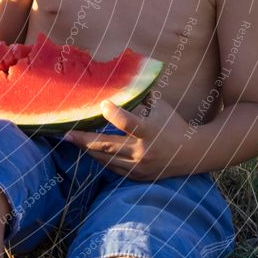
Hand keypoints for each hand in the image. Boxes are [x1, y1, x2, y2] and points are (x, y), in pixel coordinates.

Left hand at [63, 95, 191, 180]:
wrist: (192, 154)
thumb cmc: (173, 124)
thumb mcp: (160, 107)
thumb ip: (140, 97)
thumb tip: (119, 80)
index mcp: (150, 131)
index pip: (129, 123)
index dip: (115, 114)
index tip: (102, 104)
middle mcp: (144, 151)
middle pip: (108, 146)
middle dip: (84, 139)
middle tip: (65, 134)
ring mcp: (140, 167)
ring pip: (106, 160)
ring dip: (87, 150)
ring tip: (71, 140)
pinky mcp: (137, 176)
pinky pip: (112, 168)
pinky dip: (99, 159)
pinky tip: (87, 150)